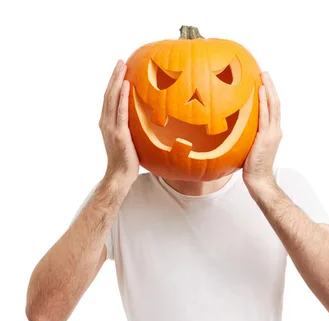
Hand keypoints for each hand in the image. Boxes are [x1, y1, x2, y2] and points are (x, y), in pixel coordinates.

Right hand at [99, 59, 139, 187]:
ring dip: (117, 81)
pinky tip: (127, 85)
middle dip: (114, 76)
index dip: (114, 83)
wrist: (120, 176)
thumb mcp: (130, 141)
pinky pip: (121, 111)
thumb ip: (133, 128)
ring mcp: (111, 127)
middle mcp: (106, 122)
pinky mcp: (118, 133)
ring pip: (112, 98)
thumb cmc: (128, 162)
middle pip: (109, 94)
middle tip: (121, 61)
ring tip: (122, 66)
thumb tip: (147, 120)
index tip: (120, 70)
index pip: (110, 99)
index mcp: (107, 123)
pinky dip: (123, 97)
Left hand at [243, 72, 281, 197]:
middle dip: (270, 86)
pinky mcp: (266, 137)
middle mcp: (275, 130)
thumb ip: (246, 135)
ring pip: (273, 106)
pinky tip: (259, 90)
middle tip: (263, 72)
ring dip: (268, 89)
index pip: (272, 109)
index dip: (268, 95)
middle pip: (275, 103)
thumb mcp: (248, 147)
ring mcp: (272, 133)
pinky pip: (265, 115)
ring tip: (263, 75)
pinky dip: (263, 101)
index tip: (262, 82)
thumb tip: (233, 127)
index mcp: (272, 132)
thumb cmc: (251, 168)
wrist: (259, 180)